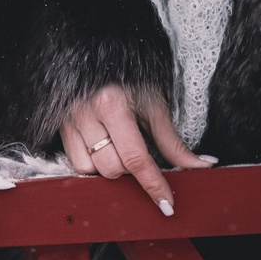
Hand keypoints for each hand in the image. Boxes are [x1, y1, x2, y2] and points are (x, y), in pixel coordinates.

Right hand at [57, 83, 212, 214]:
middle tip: (139, 154)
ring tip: (119, 149)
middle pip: (112, 168)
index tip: (166, 204)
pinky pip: (74, 162)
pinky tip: (103, 150)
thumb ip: (173, 142)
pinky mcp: (60, 126)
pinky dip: (92, 164)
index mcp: (113, 105)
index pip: (136, 158)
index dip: (153, 185)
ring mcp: (69, 120)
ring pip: (90, 169)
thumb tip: (201, 166)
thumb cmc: (130, 77)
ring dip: (109, 168)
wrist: (99, 55)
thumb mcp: (154, 105)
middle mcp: (87, 113)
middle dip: (130, 171)